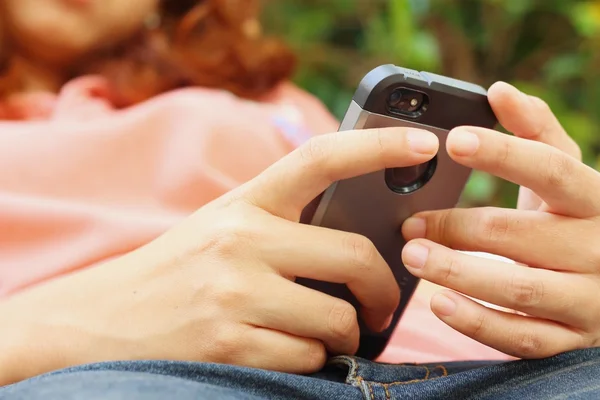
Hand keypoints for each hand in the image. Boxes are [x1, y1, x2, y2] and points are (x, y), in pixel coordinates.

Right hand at [0, 126, 438, 383]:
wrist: (102, 323)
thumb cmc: (179, 272)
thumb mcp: (224, 229)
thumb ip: (283, 223)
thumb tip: (363, 241)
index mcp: (244, 203)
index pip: (320, 158)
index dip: (377, 145)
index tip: (424, 145)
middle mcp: (241, 240)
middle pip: (354, 256)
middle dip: (383, 290)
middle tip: (383, 306)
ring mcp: (235, 293)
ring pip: (336, 320)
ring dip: (340, 335)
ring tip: (317, 333)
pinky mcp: (230, 344)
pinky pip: (308, 359)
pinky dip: (310, 362)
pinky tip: (282, 352)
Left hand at [401, 82, 599, 358]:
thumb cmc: (576, 219)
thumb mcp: (566, 176)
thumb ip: (536, 133)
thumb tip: (499, 91)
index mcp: (595, 199)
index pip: (552, 168)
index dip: (503, 153)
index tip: (453, 139)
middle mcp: (599, 249)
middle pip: (521, 235)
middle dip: (458, 227)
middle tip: (409, 222)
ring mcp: (589, 300)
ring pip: (518, 289)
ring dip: (458, 273)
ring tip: (412, 256)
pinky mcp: (572, 339)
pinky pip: (522, 338)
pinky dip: (477, 323)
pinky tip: (438, 303)